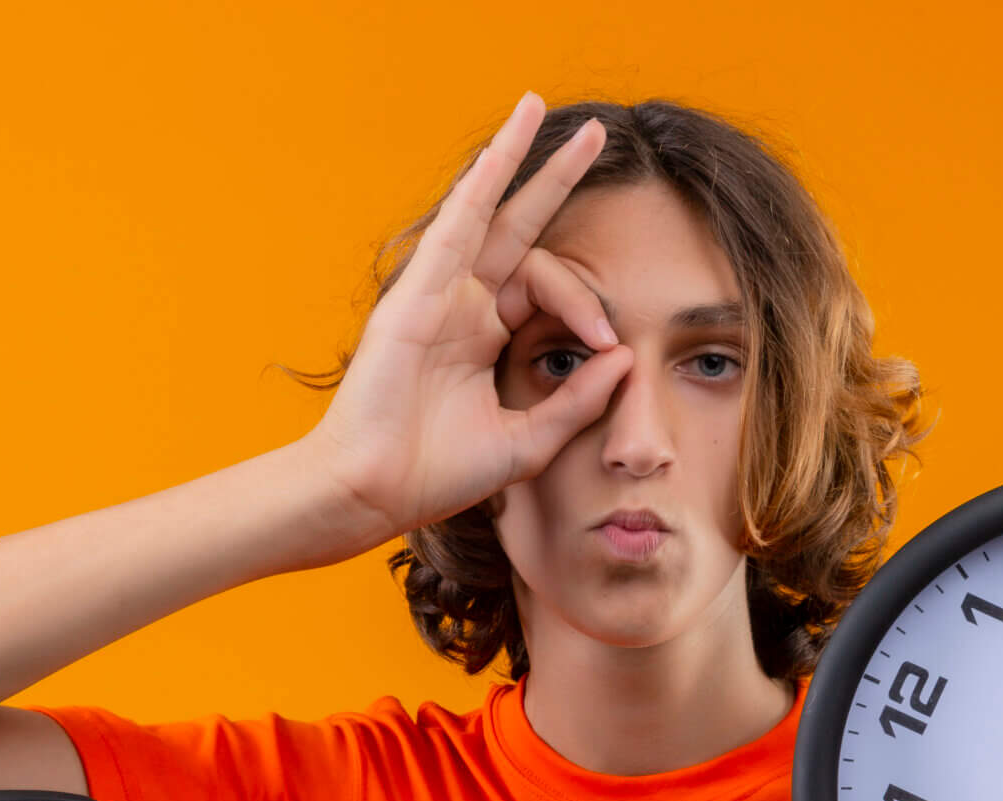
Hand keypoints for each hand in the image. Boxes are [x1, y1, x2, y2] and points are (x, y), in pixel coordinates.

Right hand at [301, 91, 632, 550]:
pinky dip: (479, 185)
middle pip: (521, 228)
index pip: (549, 290)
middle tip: (600, 134)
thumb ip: (578, 401)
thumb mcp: (529, 439)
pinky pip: (454, 228)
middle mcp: (464, 305)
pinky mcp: (417, 295)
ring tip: (539, 106)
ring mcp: (438, 294)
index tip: (609, 344)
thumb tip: (626, 355)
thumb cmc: (437, 474)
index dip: (585, 307)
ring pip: (486, 211)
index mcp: (487, 336)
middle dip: (557, 178)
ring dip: (514, 156)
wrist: (376, 492)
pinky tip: (503, 147)